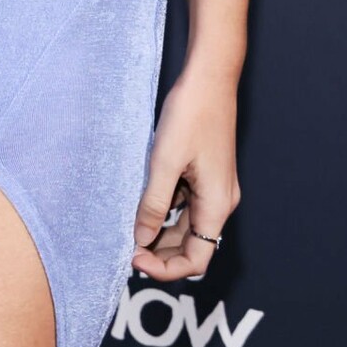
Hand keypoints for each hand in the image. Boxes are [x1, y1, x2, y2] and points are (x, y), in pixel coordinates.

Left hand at [131, 62, 240, 281]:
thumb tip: (142, 239)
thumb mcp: (164, 161)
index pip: (196, 260)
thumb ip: (153, 204)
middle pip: (192, 246)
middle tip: (127, 246)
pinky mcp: (206, 174)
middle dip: (161, 253)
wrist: (210, 77)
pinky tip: (143, 202)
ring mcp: (214, 188)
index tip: (134, 258)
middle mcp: (220, 202)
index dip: (165, 269)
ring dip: (162, 233)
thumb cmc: (191, 114)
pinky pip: (186, 204)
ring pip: (188, 226)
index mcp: (216, 205)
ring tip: (130, 227)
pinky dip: (166, 210)